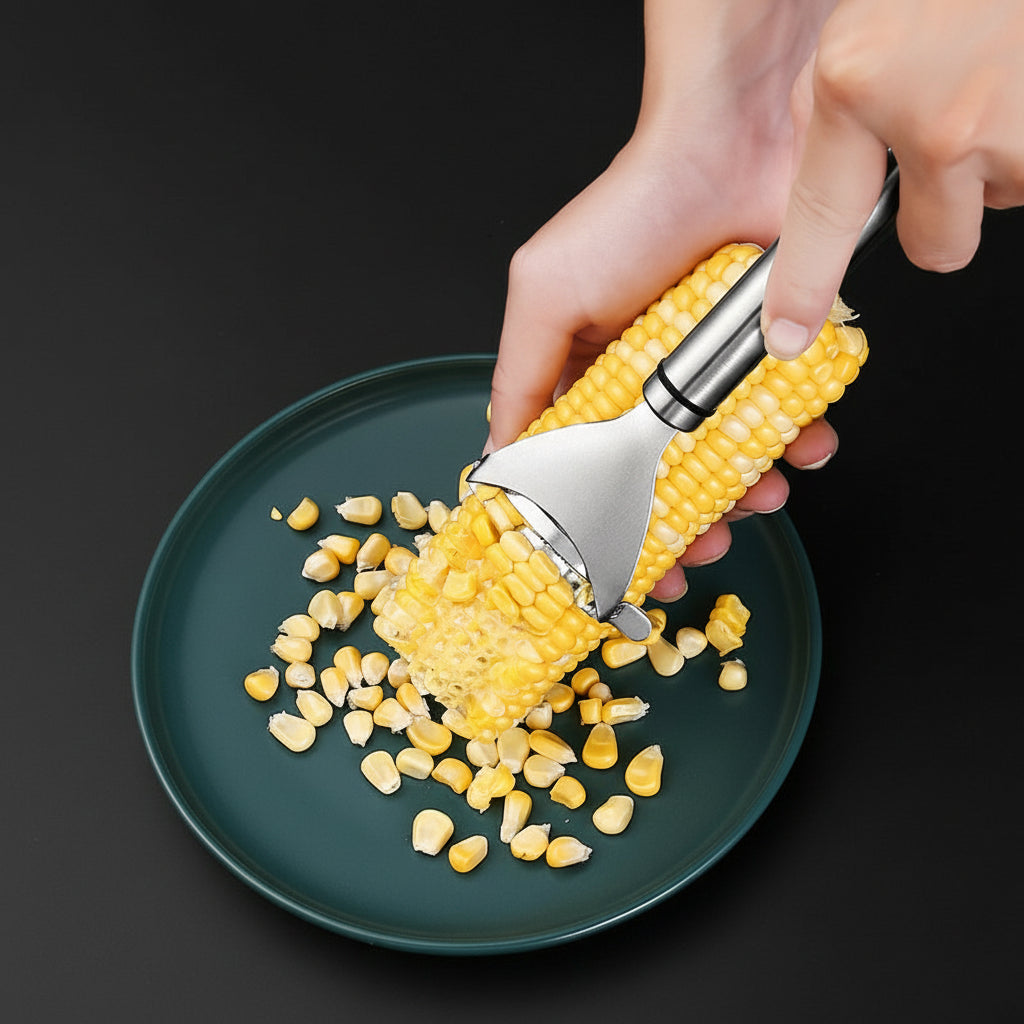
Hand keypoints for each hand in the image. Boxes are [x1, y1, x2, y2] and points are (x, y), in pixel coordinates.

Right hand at [486, 0, 839, 600]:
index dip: (601, 522)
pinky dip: (800, 444)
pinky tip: (804, 448)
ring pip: (730, 464)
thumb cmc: (631, 211)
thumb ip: (518, 377)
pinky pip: (790, 421)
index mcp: (589, 379)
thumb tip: (499, 456)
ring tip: (759, 498)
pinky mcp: (770, 359)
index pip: (587, 468)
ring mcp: (713, 376)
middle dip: (680, 529)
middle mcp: (649, 385)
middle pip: (662, 480)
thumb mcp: (544, 294)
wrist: (734, 143)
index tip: (618, 565)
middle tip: (694, 554)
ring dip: (746, 495)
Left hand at [762, 0, 1023, 358]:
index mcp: (862, 78)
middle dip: (949, 207)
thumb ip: (844, 90)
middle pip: (936, 243)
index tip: (788, 336)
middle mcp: (936, 117)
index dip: (803, 288)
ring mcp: (1013, 127)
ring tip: (1006, 74)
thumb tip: (834, 153)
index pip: (820, 219)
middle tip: (961, 131)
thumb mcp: (872, 12)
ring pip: (1006, 196)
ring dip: (1008, 156)